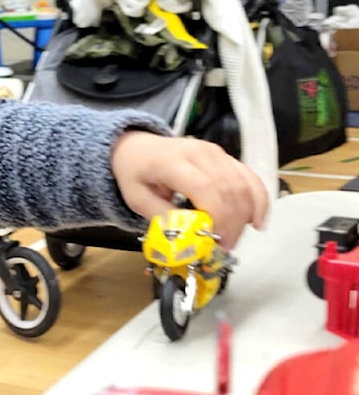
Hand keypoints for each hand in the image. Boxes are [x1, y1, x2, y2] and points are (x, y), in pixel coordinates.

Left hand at [111, 132, 269, 249]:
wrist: (138, 147)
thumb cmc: (136, 173)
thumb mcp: (136, 198)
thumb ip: (161, 216)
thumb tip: (185, 239)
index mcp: (172, 161)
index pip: (205, 187)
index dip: (217, 216)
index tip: (215, 242)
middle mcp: (199, 152)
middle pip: (228, 188)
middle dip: (232, 223)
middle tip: (223, 247)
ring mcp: (216, 153)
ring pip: (243, 184)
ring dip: (245, 215)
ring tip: (233, 239)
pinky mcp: (226, 157)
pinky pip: (249, 177)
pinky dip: (258, 200)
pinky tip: (256, 222)